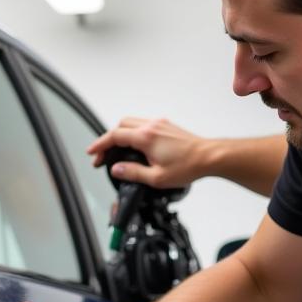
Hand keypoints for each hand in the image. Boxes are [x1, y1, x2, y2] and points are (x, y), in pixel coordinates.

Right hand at [87, 117, 208, 188]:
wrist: (209, 157)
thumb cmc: (188, 166)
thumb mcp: (156, 178)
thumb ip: (133, 173)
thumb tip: (117, 170)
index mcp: (146, 138)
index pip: (115, 136)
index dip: (100, 144)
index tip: (92, 153)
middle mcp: (152, 126)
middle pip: (121, 125)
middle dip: (108, 139)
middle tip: (103, 155)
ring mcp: (160, 124)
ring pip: (132, 123)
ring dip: (120, 134)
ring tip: (116, 151)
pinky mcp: (167, 126)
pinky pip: (143, 125)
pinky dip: (132, 133)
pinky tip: (134, 146)